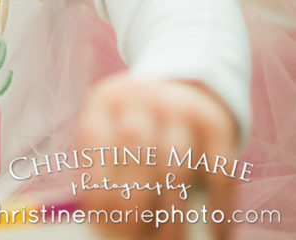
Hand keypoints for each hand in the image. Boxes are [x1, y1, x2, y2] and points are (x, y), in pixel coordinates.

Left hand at [75, 73, 238, 239]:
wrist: (182, 92)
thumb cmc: (137, 133)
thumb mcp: (112, 135)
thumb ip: (105, 172)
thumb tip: (102, 220)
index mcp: (106, 102)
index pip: (97, 141)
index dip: (101, 186)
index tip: (107, 225)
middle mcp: (142, 95)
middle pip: (136, 143)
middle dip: (137, 198)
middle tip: (142, 237)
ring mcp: (181, 105)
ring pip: (178, 163)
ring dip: (175, 211)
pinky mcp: (215, 123)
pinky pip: (219, 171)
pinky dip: (218, 208)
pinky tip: (217, 236)